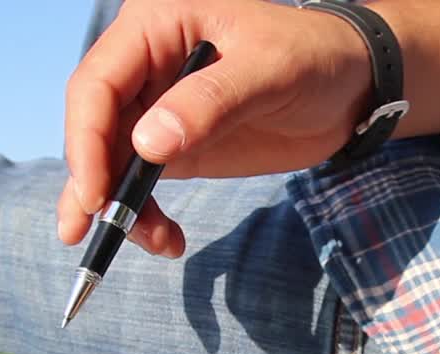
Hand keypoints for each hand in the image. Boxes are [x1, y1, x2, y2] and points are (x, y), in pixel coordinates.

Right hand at [57, 0, 373, 255]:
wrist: (352, 86)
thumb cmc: (314, 57)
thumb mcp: (269, 71)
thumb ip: (211, 102)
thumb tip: (146, 145)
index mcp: (154, 26)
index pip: (97, 84)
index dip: (87, 139)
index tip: (96, 193)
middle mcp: (144, 64)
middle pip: (95, 126)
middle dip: (92, 182)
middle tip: (88, 232)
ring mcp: (156, 107)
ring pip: (111, 161)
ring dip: (117, 207)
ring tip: (149, 242)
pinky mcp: (174, 145)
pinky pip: (141, 183)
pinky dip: (144, 215)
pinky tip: (165, 240)